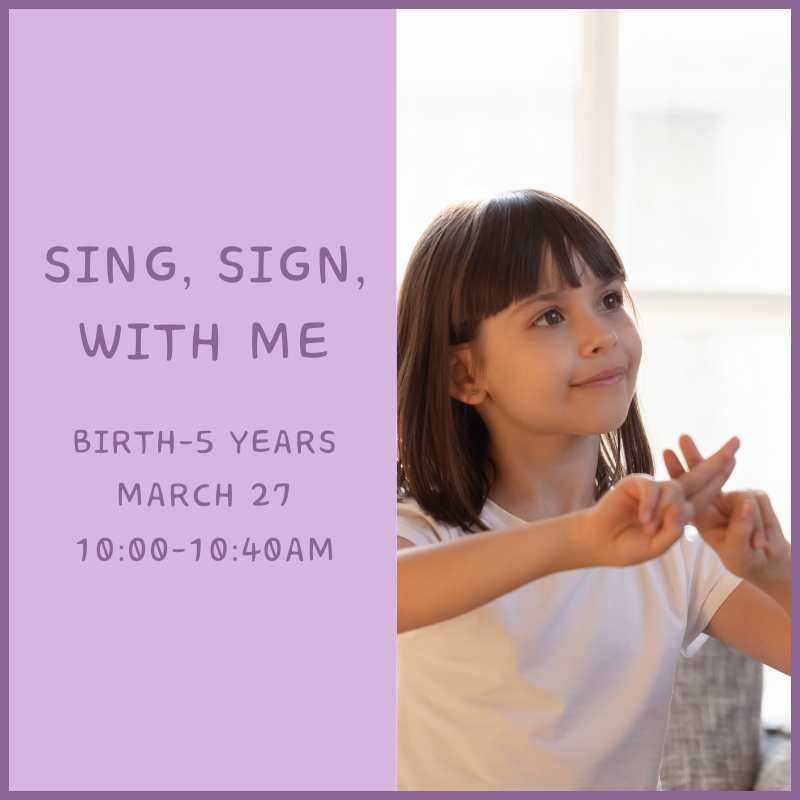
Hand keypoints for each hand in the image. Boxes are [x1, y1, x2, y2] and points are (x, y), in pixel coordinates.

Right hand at [573, 436, 739, 568]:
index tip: (735, 459)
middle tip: (737, 441)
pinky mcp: (634, 483)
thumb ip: (674, 529)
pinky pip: (652, 488)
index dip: (720, 476)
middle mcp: (668, 496)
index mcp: (678, 510)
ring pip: (674, 489)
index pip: (705, 492)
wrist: (599, 543)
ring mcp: (652, 488)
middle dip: (718, 460)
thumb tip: (684, 506)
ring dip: (667, 510)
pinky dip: (651, 505)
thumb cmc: (628, 546)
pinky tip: (645, 519)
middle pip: (698, 475)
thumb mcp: (658, 545)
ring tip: (650, 528)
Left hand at [664, 435, 790, 584]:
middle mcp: (717, 499)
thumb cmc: (744, 557)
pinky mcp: (757, 498)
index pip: (687, 487)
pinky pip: (760, 504)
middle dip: (699, 456)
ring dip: (752, 526)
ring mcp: (738, 497)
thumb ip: (740, 528)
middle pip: (705, 474)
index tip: (667, 451)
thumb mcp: (736, 549)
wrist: (767, 561)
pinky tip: (762, 543)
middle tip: (684, 437)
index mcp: (701, 511)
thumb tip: (747, 504)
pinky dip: (763, 528)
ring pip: (745, 498)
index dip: (678, 470)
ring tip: (757, 544)